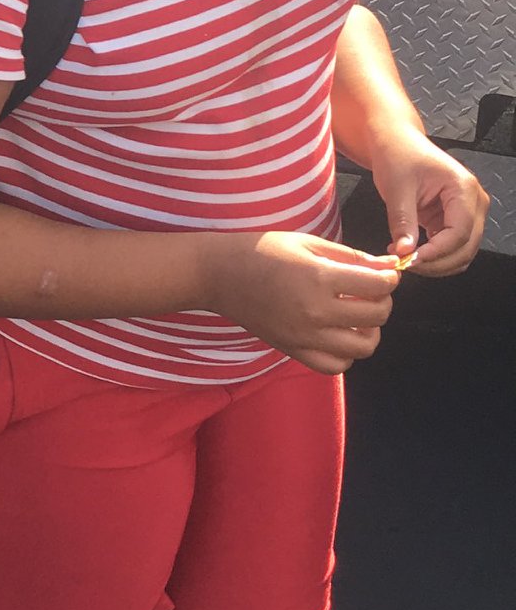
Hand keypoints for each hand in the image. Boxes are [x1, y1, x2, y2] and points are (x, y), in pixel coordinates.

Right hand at [204, 231, 401, 374]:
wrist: (219, 274)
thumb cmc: (263, 251)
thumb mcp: (309, 244)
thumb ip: (352, 257)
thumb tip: (389, 266)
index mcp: (320, 278)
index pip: (379, 286)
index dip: (390, 277)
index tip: (385, 273)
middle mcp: (316, 312)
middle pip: (377, 317)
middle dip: (382, 301)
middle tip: (370, 291)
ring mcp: (305, 336)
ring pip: (363, 347)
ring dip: (369, 330)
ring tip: (357, 316)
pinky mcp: (293, 350)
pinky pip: (336, 366)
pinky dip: (346, 354)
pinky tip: (339, 334)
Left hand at [364, 122, 487, 277]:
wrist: (397, 144)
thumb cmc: (399, 154)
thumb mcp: (396, 186)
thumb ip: (402, 220)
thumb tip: (405, 250)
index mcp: (464, 188)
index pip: (460, 232)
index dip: (437, 252)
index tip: (411, 260)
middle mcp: (473, 202)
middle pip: (466, 247)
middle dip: (436, 262)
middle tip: (405, 264)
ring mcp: (466, 212)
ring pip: (460, 252)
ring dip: (435, 263)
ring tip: (404, 257)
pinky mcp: (453, 220)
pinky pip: (449, 247)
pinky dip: (432, 256)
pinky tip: (408, 251)